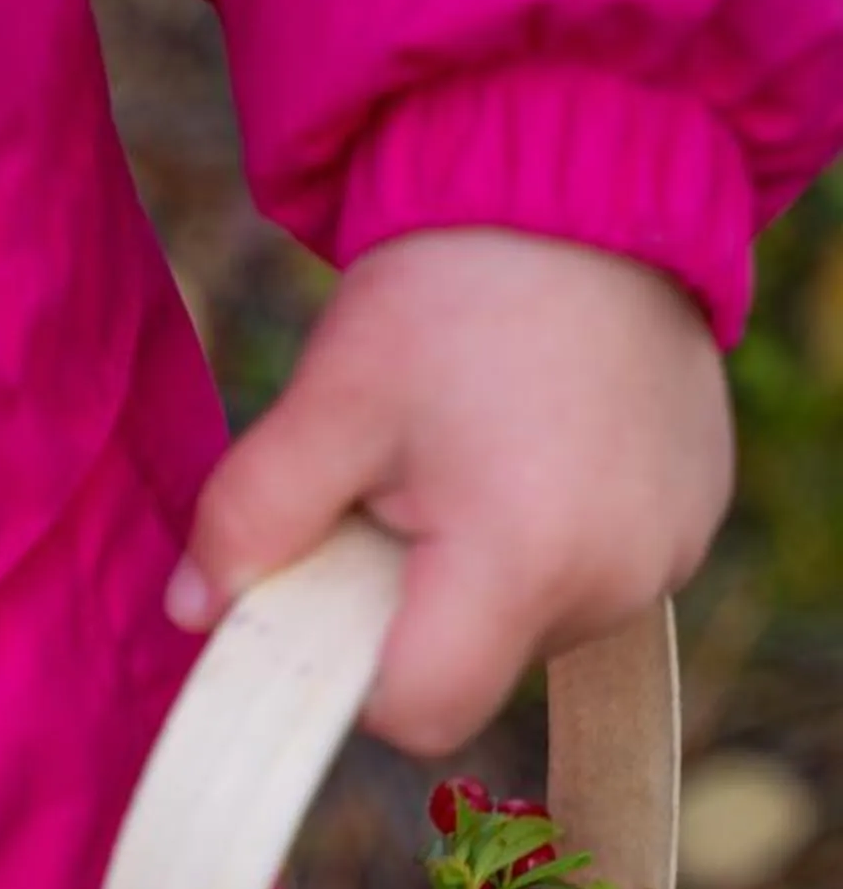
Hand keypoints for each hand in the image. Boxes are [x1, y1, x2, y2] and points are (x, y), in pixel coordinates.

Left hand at [166, 230, 734, 755]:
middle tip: (407, 493)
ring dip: (485, 577)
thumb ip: (251, 517)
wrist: (588, 176)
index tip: (338, 592)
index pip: (420, 712)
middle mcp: (614, 577)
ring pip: (531, 633)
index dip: (358, 679)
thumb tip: (192, 611)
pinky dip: (550, 544)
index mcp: (521, 559)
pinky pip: (594, 582)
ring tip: (483, 457)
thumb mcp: (331, 398)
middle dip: (416, 613)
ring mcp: (669, 554)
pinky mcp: (695, 524)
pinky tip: (540, 450)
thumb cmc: (453, 287)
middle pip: (474, 674)